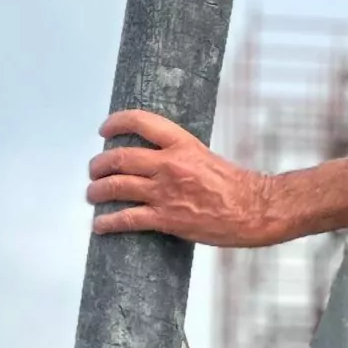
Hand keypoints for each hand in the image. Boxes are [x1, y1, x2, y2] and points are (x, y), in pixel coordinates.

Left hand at [87, 110, 279, 245]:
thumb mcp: (205, 157)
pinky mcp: (166, 218)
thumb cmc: (237, 186)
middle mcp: (169, 165)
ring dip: (97, 191)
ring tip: (92, 194)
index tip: (104, 130)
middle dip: (99, 165)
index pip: (140, 122)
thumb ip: (179, 156)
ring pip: (116, 187)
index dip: (116, 123)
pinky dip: (108, 222)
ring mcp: (165, 192)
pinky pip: (127, 219)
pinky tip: (100, 225)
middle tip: (94, 170)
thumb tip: (155, 161)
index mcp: (182, 144)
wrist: (254, 209)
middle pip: (119, 158)